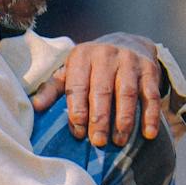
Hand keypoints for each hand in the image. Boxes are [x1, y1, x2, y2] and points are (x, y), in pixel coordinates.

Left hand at [28, 36, 163, 146]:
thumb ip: (53, 89)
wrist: (127, 43)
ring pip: (127, 92)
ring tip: (119, 141)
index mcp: (82, 56)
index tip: (77, 132)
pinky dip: (150, 115)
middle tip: (97, 142)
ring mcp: (129, 61)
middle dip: (100, 118)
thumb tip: (35, 107)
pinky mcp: (149, 69)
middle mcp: (105, 55)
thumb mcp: (70, 71)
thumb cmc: (92, 66)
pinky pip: (150, 94)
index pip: (78, 84)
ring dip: (124, 119)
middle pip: (102, 90)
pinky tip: (148, 133)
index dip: (77, 109)